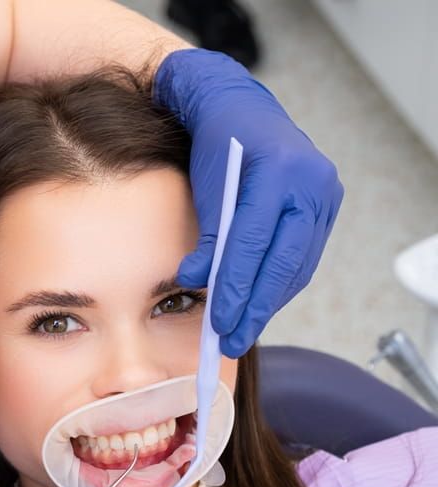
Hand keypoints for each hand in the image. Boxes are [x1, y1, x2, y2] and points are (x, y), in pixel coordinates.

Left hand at [154, 49, 343, 357]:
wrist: (241, 110)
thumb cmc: (217, 145)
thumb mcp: (205, 186)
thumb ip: (206, 236)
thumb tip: (196, 281)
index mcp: (277, 170)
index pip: (253, 242)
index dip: (235, 286)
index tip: (218, 321)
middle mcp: (310, 182)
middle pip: (282, 260)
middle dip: (256, 307)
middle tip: (232, 341)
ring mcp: (323, 194)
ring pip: (297, 264)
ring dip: (270, 302)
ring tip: (242, 331)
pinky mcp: (326, 207)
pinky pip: (303, 257)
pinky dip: (280, 285)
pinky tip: (260, 305)